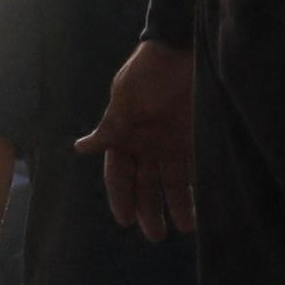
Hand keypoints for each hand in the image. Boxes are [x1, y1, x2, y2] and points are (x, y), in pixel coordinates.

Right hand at [85, 40, 196, 239]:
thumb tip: (81, 148)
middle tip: (155, 235)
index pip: (118, 174)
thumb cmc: (150, 71)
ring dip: (175, 206)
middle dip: (149, 210)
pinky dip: (196, 189)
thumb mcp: (126, 97)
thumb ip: (112, 126)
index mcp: (123, 136)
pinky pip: (193, 171)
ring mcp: (170, 144)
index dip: (121, 197)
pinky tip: (203, 206)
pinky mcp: (193, 140)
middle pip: (145, 185)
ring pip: (170, 183)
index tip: (127, 219)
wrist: (185, 48)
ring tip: (185, 228)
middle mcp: (145, 145)